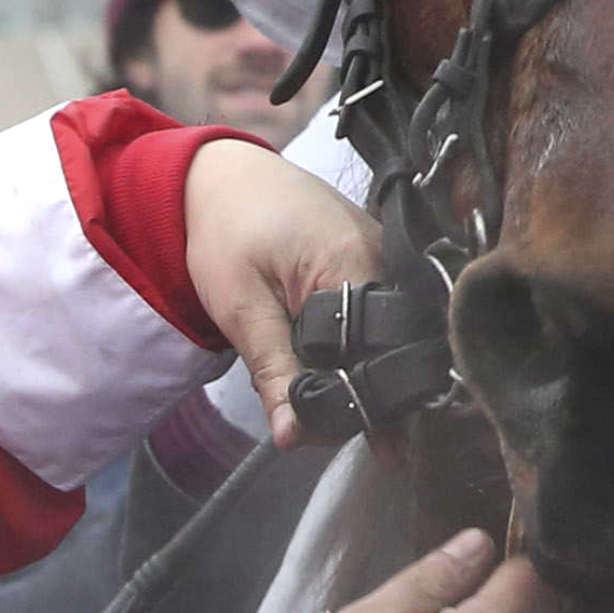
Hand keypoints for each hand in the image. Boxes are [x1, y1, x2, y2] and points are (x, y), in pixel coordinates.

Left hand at [180, 139, 382, 446]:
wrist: (223, 176)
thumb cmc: (225, 229)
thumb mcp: (239, 306)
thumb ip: (273, 370)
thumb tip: (293, 436)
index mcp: (357, 265)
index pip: (378, 359)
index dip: (354, 405)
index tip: (317, 431)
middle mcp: (389, 262)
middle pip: (390, 357)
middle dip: (351, 400)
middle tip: (300, 421)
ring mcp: (388, 262)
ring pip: (384, 344)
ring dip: (348, 376)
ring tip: (301, 388)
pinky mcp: (378, 266)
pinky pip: (377, 323)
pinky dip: (350, 349)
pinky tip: (319, 362)